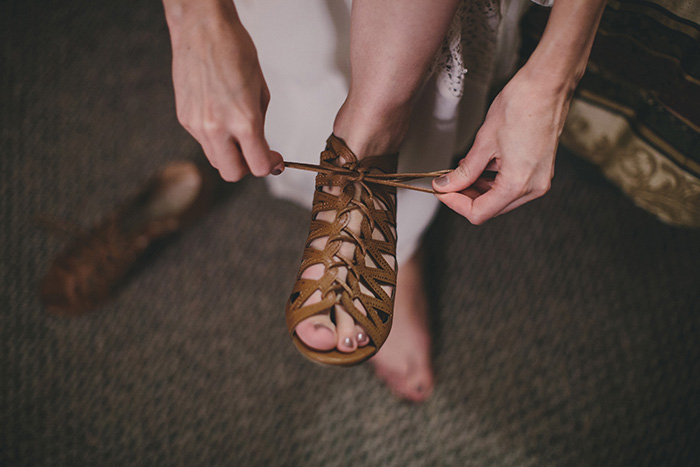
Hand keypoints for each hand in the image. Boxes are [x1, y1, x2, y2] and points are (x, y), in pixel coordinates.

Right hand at [164, 0, 282, 180]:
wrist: (202, 28)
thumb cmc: (234, 49)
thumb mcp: (261, 90)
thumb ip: (260, 122)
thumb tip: (261, 144)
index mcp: (243, 120)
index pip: (258, 166)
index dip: (270, 166)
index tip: (274, 160)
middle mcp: (216, 127)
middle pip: (232, 173)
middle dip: (247, 167)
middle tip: (256, 152)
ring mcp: (197, 125)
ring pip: (215, 160)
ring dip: (229, 155)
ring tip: (237, 134)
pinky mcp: (184, 118)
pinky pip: (203, 141)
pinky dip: (214, 137)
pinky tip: (220, 116)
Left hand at [432, 66, 570, 223]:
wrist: (547, 85)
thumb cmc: (521, 106)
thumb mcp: (484, 142)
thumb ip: (464, 171)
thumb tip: (447, 185)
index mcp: (518, 184)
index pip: (480, 212)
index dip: (455, 203)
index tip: (442, 191)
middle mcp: (533, 188)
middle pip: (491, 208)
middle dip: (466, 196)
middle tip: (447, 182)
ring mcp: (539, 180)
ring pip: (500, 199)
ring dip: (478, 189)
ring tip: (462, 170)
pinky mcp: (540, 171)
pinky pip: (511, 185)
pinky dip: (493, 180)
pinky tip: (480, 165)